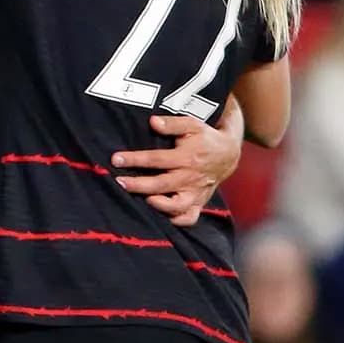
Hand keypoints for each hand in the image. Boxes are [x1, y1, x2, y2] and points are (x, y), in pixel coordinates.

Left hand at [111, 110, 242, 226]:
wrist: (228, 154)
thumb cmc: (205, 138)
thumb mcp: (192, 125)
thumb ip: (172, 124)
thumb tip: (152, 122)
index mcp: (186, 157)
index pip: (156, 159)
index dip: (135, 160)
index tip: (116, 159)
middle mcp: (190, 177)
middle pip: (161, 185)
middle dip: (138, 185)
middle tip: (119, 182)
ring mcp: (195, 193)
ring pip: (176, 206)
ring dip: (158, 205)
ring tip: (142, 200)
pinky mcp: (199, 203)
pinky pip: (189, 218)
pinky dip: (176, 220)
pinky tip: (160, 215)